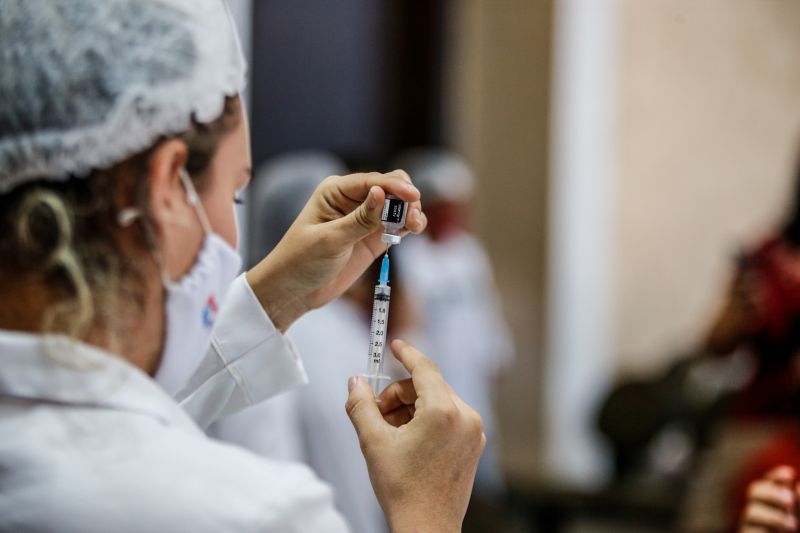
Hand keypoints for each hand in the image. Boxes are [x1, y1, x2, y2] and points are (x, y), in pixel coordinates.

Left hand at [246, 170, 425, 330]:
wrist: (294, 291)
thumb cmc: (301, 261)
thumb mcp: (329, 240)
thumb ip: (359, 220)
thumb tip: (381, 194)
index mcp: (336, 190)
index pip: (372, 181)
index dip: (395, 187)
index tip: (413, 196)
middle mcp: (352, 199)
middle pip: (390, 187)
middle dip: (406, 197)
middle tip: (413, 217)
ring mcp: (365, 218)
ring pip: (398, 205)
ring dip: (411, 211)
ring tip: (416, 226)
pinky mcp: (373, 237)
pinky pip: (398, 224)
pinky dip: (409, 224)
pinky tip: (414, 229)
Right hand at [345, 340, 485, 532]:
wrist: (426, 528)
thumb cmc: (402, 488)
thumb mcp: (373, 442)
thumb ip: (361, 405)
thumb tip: (355, 381)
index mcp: (444, 411)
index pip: (424, 368)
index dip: (406, 353)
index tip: (394, 344)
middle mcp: (466, 417)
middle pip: (428, 385)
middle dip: (399, 394)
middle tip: (375, 413)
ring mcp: (474, 432)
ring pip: (438, 401)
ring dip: (411, 408)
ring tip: (389, 433)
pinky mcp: (475, 445)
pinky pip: (449, 418)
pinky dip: (427, 420)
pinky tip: (408, 441)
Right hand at [740, 466, 798, 531]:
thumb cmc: (795, 530)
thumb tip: (797, 485)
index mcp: (776, 503)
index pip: (770, 482)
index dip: (776, 476)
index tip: (790, 473)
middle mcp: (763, 512)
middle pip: (755, 492)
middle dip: (771, 493)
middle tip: (790, 500)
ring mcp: (752, 525)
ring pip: (750, 512)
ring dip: (771, 516)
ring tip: (793, 524)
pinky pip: (749, 530)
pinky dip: (762, 531)